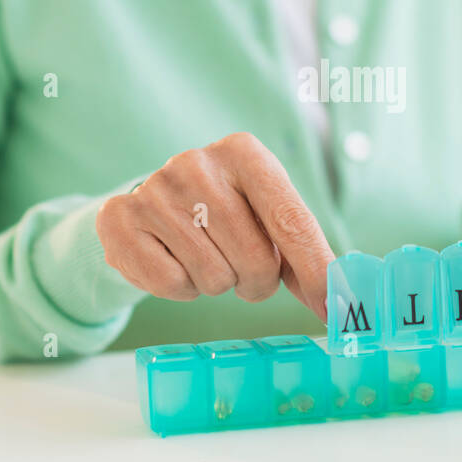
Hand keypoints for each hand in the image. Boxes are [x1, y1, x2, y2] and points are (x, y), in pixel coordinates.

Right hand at [96, 132, 332, 319]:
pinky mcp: (120, 219)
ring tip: (206, 258)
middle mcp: (197, 162)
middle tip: (244, 271)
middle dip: (257, 282)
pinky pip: (171, 284)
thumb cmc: (224, 216)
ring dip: (218, 284)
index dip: (315, 270)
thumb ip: (304, 254)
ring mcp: (154, 189)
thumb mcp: (266, 218)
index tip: (335, 307)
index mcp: (244, 153)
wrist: (147, 209)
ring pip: (214, 277)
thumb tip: (341, 302)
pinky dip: (180, 288)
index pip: (291, 220)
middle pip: (256, 258)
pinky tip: (173, 261)